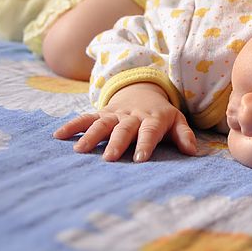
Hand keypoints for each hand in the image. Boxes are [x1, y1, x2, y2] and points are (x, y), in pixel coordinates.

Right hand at [53, 82, 196, 161]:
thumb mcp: (177, 121)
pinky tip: (58, 135)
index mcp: (153, 119)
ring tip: (80, 150)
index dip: (145, 143)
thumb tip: (193, 151)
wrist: (142, 91)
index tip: (140, 158)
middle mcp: (132, 116)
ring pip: (102, 123)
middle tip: (109, 158)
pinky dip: (72, 125)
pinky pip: (86, 118)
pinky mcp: (101, 114)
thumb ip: (184, 135)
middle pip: (124, 129)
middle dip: (117, 143)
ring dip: (91, 135)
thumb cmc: (161, 115)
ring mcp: (115, 115)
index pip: (149, 131)